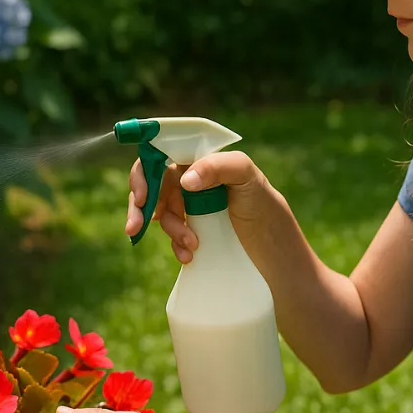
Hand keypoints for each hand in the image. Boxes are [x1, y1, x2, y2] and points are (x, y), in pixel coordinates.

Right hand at [125, 150, 274, 263]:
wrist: (276, 253)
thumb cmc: (265, 206)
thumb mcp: (248, 177)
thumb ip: (218, 167)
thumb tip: (184, 180)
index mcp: (201, 160)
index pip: (161, 155)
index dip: (144, 172)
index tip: (142, 195)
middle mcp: (193, 180)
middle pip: (153, 185)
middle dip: (141, 206)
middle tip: (135, 227)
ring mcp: (191, 207)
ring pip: (161, 213)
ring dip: (170, 229)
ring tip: (191, 246)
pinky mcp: (192, 231)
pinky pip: (171, 235)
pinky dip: (175, 245)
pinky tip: (189, 256)